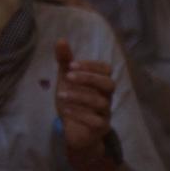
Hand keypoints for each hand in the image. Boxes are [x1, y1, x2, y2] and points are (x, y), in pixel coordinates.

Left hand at [55, 39, 117, 169]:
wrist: (74, 131)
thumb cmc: (73, 101)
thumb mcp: (66, 80)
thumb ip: (65, 61)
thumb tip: (61, 39)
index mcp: (100, 83)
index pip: (106, 69)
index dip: (91, 65)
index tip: (71, 64)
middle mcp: (106, 97)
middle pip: (109, 84)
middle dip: (89, 78)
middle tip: (68, 76)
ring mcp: (105, 113)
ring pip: (101, 102)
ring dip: (79, 96)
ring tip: (60, 95)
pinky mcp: (100, 128)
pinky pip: (96, 121)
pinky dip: (79, 114)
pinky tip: (65, 110)